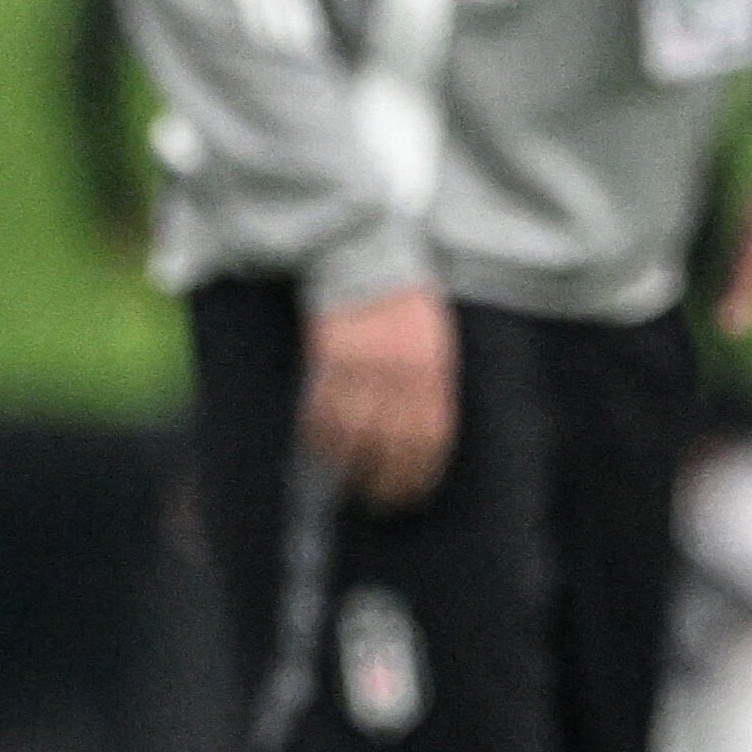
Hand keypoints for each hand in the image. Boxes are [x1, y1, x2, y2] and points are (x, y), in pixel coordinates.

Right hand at [303, 285, 459, 507]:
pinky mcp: (329, 357)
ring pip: (352, 435)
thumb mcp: (431, 337)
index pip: (430, 440)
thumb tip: (420, 434)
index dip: (418, 475)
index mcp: (432, 369)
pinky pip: (321, 410)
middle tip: (377, 500)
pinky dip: (319, 435)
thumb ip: (428, 382)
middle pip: (392, 446)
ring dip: (347, 466)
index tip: (410, 496)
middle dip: (384, 481)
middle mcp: (401, 374)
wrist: (361, 251)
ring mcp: (363, 367)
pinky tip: (320, 449)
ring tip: (346, 481)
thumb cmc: (401, 297)